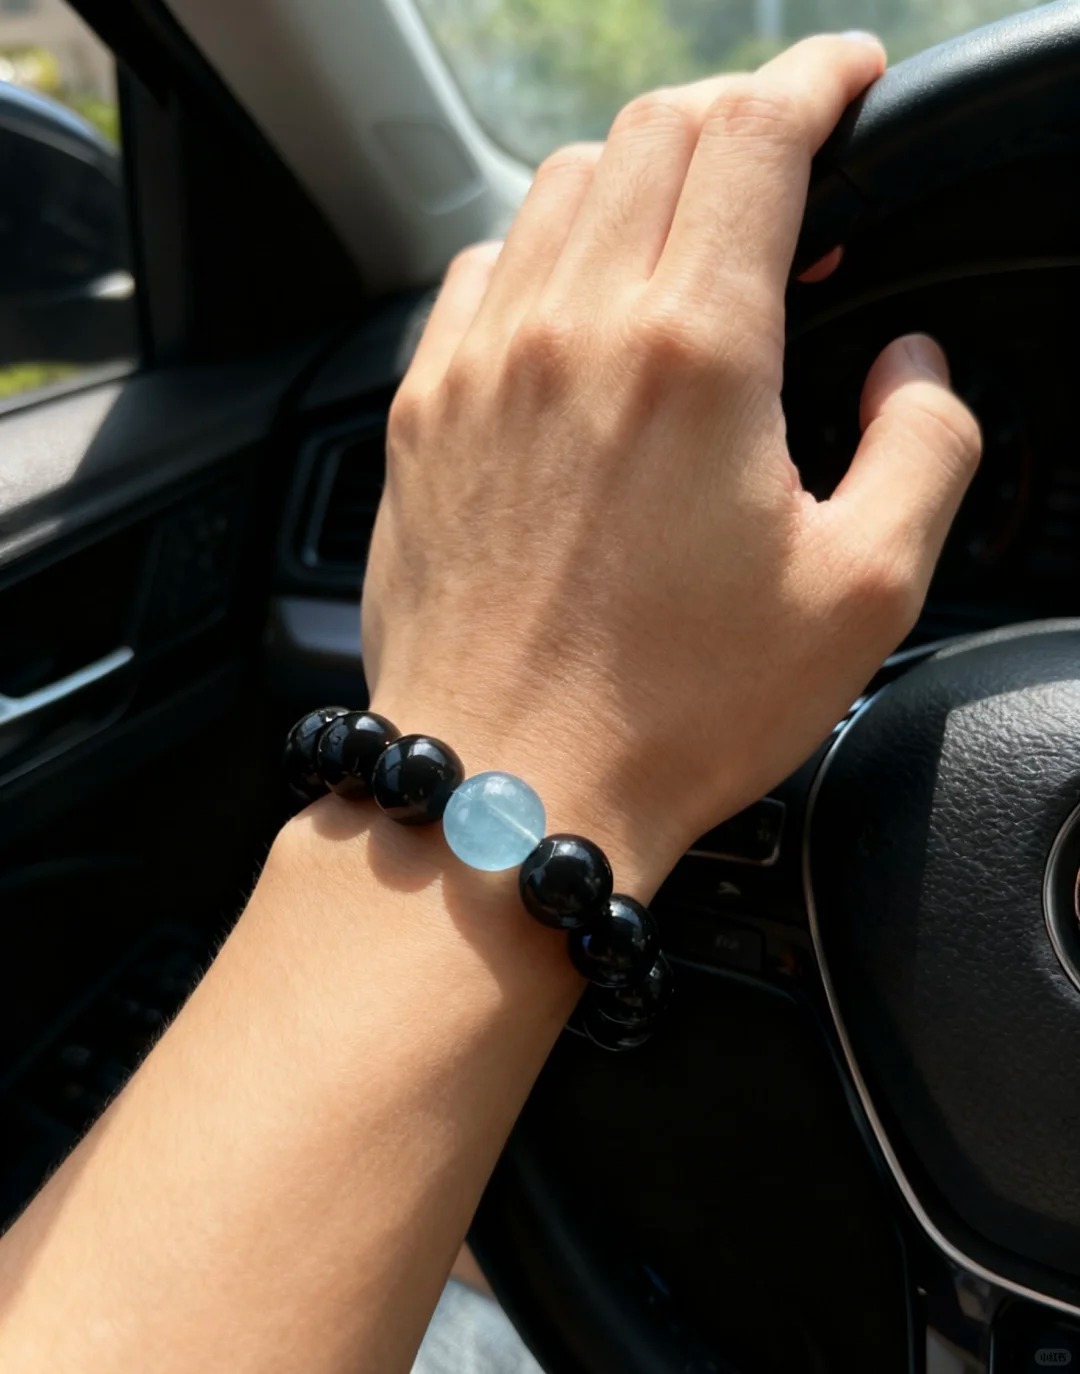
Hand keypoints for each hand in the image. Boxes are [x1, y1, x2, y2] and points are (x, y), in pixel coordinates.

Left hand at [361, 35, 980, 893]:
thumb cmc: (674, 711)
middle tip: (781, 171)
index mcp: (692, 355)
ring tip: (684, 239)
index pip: (756, 132)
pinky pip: (480, 271)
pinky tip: (574, 309)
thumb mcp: (862, 592)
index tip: (847, 81)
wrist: (507, 785)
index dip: (817, 79)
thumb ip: (922, 444)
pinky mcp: (420, 413)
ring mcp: (479, 367)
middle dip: (734, 119)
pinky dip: (542, 253)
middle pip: (654, 133)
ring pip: (558, 187)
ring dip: (637, 178)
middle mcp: (571, 333)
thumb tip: (911, 367)